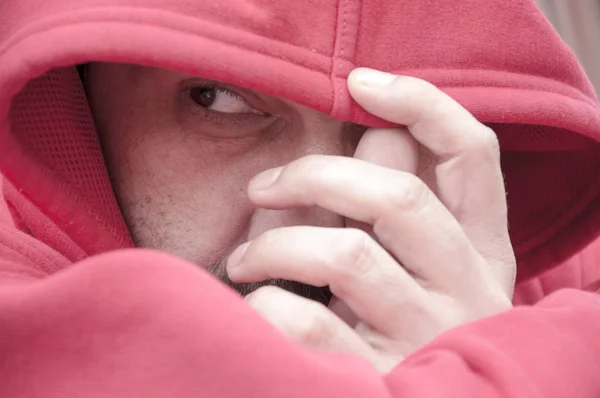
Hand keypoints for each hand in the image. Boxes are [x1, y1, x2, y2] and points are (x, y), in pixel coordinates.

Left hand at [226, 68, 515, 372]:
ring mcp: (429, 337)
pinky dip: (266, 305)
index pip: (474, 154)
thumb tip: (377, 128)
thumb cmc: (400, 328)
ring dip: (275, 246)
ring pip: (347, 256)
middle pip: (398, 196)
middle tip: (263, 187)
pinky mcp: (384, 379)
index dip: (425, 104)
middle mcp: (468, 289)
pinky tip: (257, 306)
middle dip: (315, 175)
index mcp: (480, 250)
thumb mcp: (414, 268)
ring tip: (241, 260)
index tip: (362, 81)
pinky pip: (309, 324)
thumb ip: (397, 202)